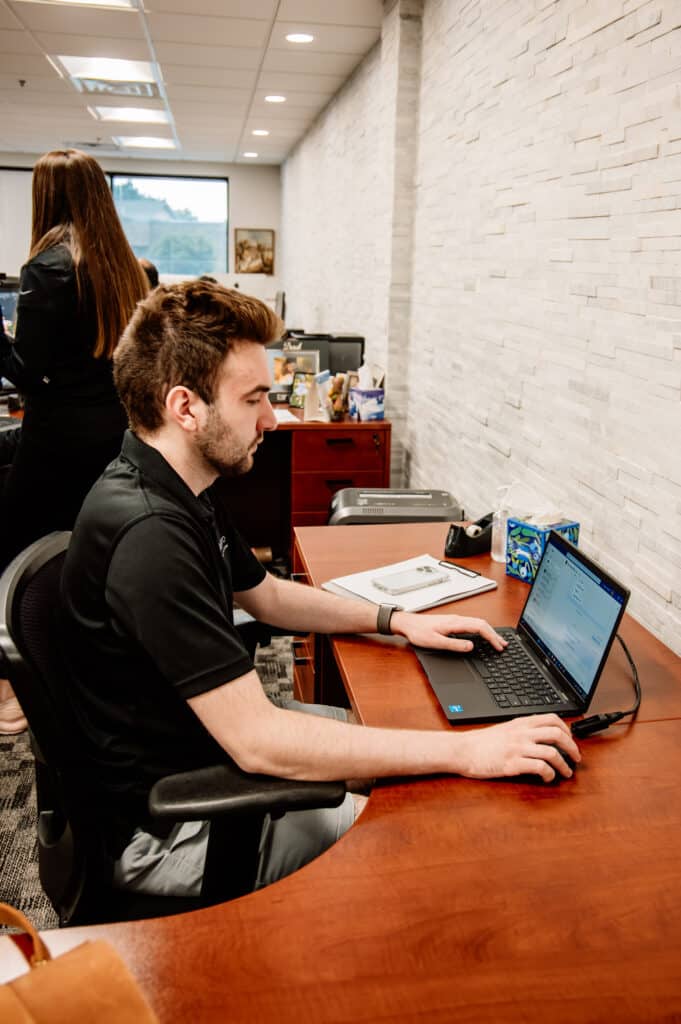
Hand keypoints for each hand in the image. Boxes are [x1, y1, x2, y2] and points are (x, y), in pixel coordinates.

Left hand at [391, 611, 506, 651]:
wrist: (408, 624)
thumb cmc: (419, 632)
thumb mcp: (436, 642)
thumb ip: (454, 645)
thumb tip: (471, 646)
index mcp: (455, 623)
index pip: (480, 627)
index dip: (492, 637)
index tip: (499, 646)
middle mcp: (457, 619)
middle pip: (482, 624)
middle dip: (494, 634)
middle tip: (504, 645)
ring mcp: (455, 620)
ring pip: (478, 623)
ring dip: (489, 632)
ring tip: (497, 641)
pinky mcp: (453, 622)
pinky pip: (472, 624)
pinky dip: (482, 630)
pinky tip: (482, 636)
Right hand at [455, 714, 580, 781]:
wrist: (463, 750)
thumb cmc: (482, 742)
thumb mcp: (505, 729)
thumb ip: (523, 730)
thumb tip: (541, 736)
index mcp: (521, 723)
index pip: (553, 719)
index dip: (567, 730)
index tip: (570, 740)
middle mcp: (522, 733)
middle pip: (557, 734)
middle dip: (572, 748)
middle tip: (576, 758)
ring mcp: (518, 748)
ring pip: (552, 752)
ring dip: (564, 765)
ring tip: (566, 773)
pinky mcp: (512, 763)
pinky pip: (539, 767)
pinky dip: (549, 774)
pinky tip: (548, 778)